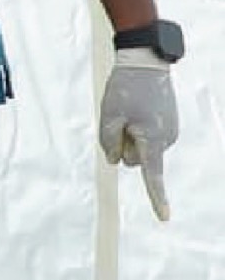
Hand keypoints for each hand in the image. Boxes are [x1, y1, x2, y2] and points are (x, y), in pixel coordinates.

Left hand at [98, 49, 177, 220]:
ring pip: (140, 146)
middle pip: (135, 158)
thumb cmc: (126, 88)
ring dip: (131, 133)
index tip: (164, 218)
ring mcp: (169, 132)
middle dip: (124, 144)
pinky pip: (146, 135)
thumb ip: (109, 142)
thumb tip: (116, 162)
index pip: (152, 174)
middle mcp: (165, 140)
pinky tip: (138, 106)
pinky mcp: (168, 124)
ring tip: (131, 107)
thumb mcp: (109, 115)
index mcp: (152, 139)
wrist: (147, 62)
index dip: (156, 197)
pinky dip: (138, 126)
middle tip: (121, 116)